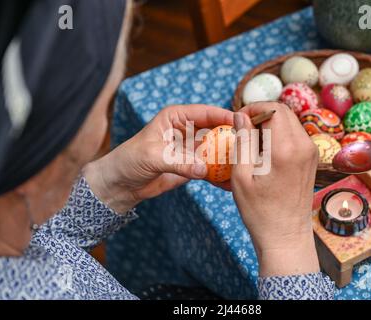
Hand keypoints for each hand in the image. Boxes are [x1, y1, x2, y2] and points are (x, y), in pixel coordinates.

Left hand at [84, 104, 232, 212]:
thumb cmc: (129, 161)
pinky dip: (220, 176)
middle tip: (250, 146)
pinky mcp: (192, 167)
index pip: (205, 113)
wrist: (120, 185)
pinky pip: (210, 169)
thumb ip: (179, 161)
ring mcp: (191, 149)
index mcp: (176, 117)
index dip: (224, 116)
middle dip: (232, 138)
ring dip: (229, 158)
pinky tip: (231, 183)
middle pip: (216, 131)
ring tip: (246, 166)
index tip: (242, 122)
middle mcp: (187, 130)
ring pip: (216, 151)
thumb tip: (203, 168)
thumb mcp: (152, 156)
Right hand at [231, 102, 319, 276]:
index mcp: (286, 150)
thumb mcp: (241, 177)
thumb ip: (243, 142)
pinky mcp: (312, 159)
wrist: (286, 236)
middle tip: (243, 131)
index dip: (253, 109)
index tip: (238, 121)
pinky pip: (294, 135)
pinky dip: (278, 135)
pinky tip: (265, 153)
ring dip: (270, 124)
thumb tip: (242, 116)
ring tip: (252, 144)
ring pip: (290, 122)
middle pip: (283, 112)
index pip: (273, 109)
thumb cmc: (259, 211)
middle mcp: (304, 147)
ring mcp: (311, 153)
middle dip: (261, 114)